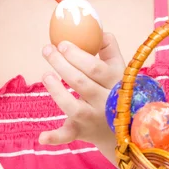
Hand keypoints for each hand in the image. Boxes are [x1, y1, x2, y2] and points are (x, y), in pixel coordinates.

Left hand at [39, 32, 124, 146]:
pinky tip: (41, 137)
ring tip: (45, 75)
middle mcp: (105, 101)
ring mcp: (93, 118)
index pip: (95, 68)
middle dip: (61, 64)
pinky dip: (55, 137)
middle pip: (81, 83)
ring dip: (56, 91)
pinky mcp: (82, 132)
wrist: (126, 129)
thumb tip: (98, 30)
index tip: (62, 43)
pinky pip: (68, 136)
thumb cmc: (117, 90)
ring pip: (73, 107)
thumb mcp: (120, 69)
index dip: (77, 55)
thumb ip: (109, 48)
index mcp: (115, 82)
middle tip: (47, 50)